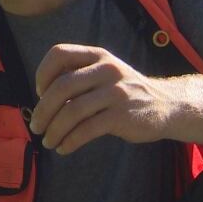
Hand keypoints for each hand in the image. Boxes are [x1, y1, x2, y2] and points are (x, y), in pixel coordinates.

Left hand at [29, 44, 171, 154]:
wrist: (166, 105)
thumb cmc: (123, 92)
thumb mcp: (104, 73)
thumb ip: (77, 77)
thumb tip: (42, 99)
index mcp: (97, 56)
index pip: (60, 53)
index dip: (43, 73)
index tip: (40, 93)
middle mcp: (106, 69)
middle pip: (61, 87)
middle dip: (43, 110)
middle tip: (36, 127)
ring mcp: (116, 92)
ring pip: (72, 111)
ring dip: (54, 130)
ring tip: (48, 141)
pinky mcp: (122, 116)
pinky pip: (86, 130)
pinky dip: (70, 141)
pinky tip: (63, 148)